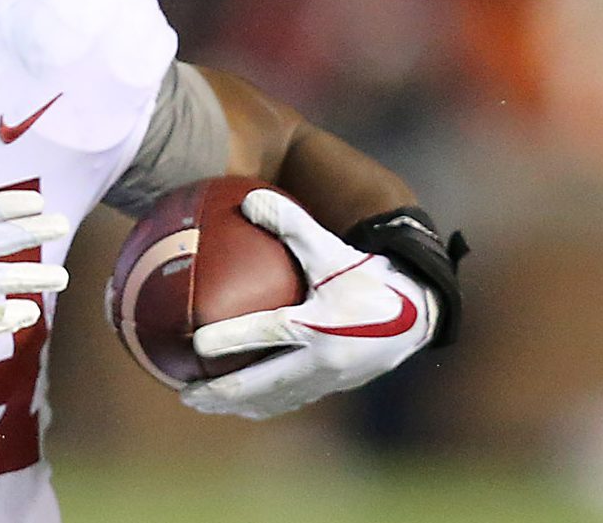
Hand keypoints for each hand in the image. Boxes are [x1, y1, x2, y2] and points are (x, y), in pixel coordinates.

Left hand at [180, 189, 436, 419]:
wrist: (417, 312)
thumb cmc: (369, 276)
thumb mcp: (331, 247)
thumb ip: (291, 223)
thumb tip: (248, 198)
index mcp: (319, 325)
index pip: (265, 333)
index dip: (228, 339)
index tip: (193, 343)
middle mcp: (321, 359)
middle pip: (260, 384)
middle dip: (218, 393)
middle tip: (184, 392)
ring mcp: (328, 380)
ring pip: (272, 400)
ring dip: (235, 405)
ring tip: (203, 402)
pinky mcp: (334, 388)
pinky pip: (289, 400)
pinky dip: (260, 402)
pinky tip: (241, 399)